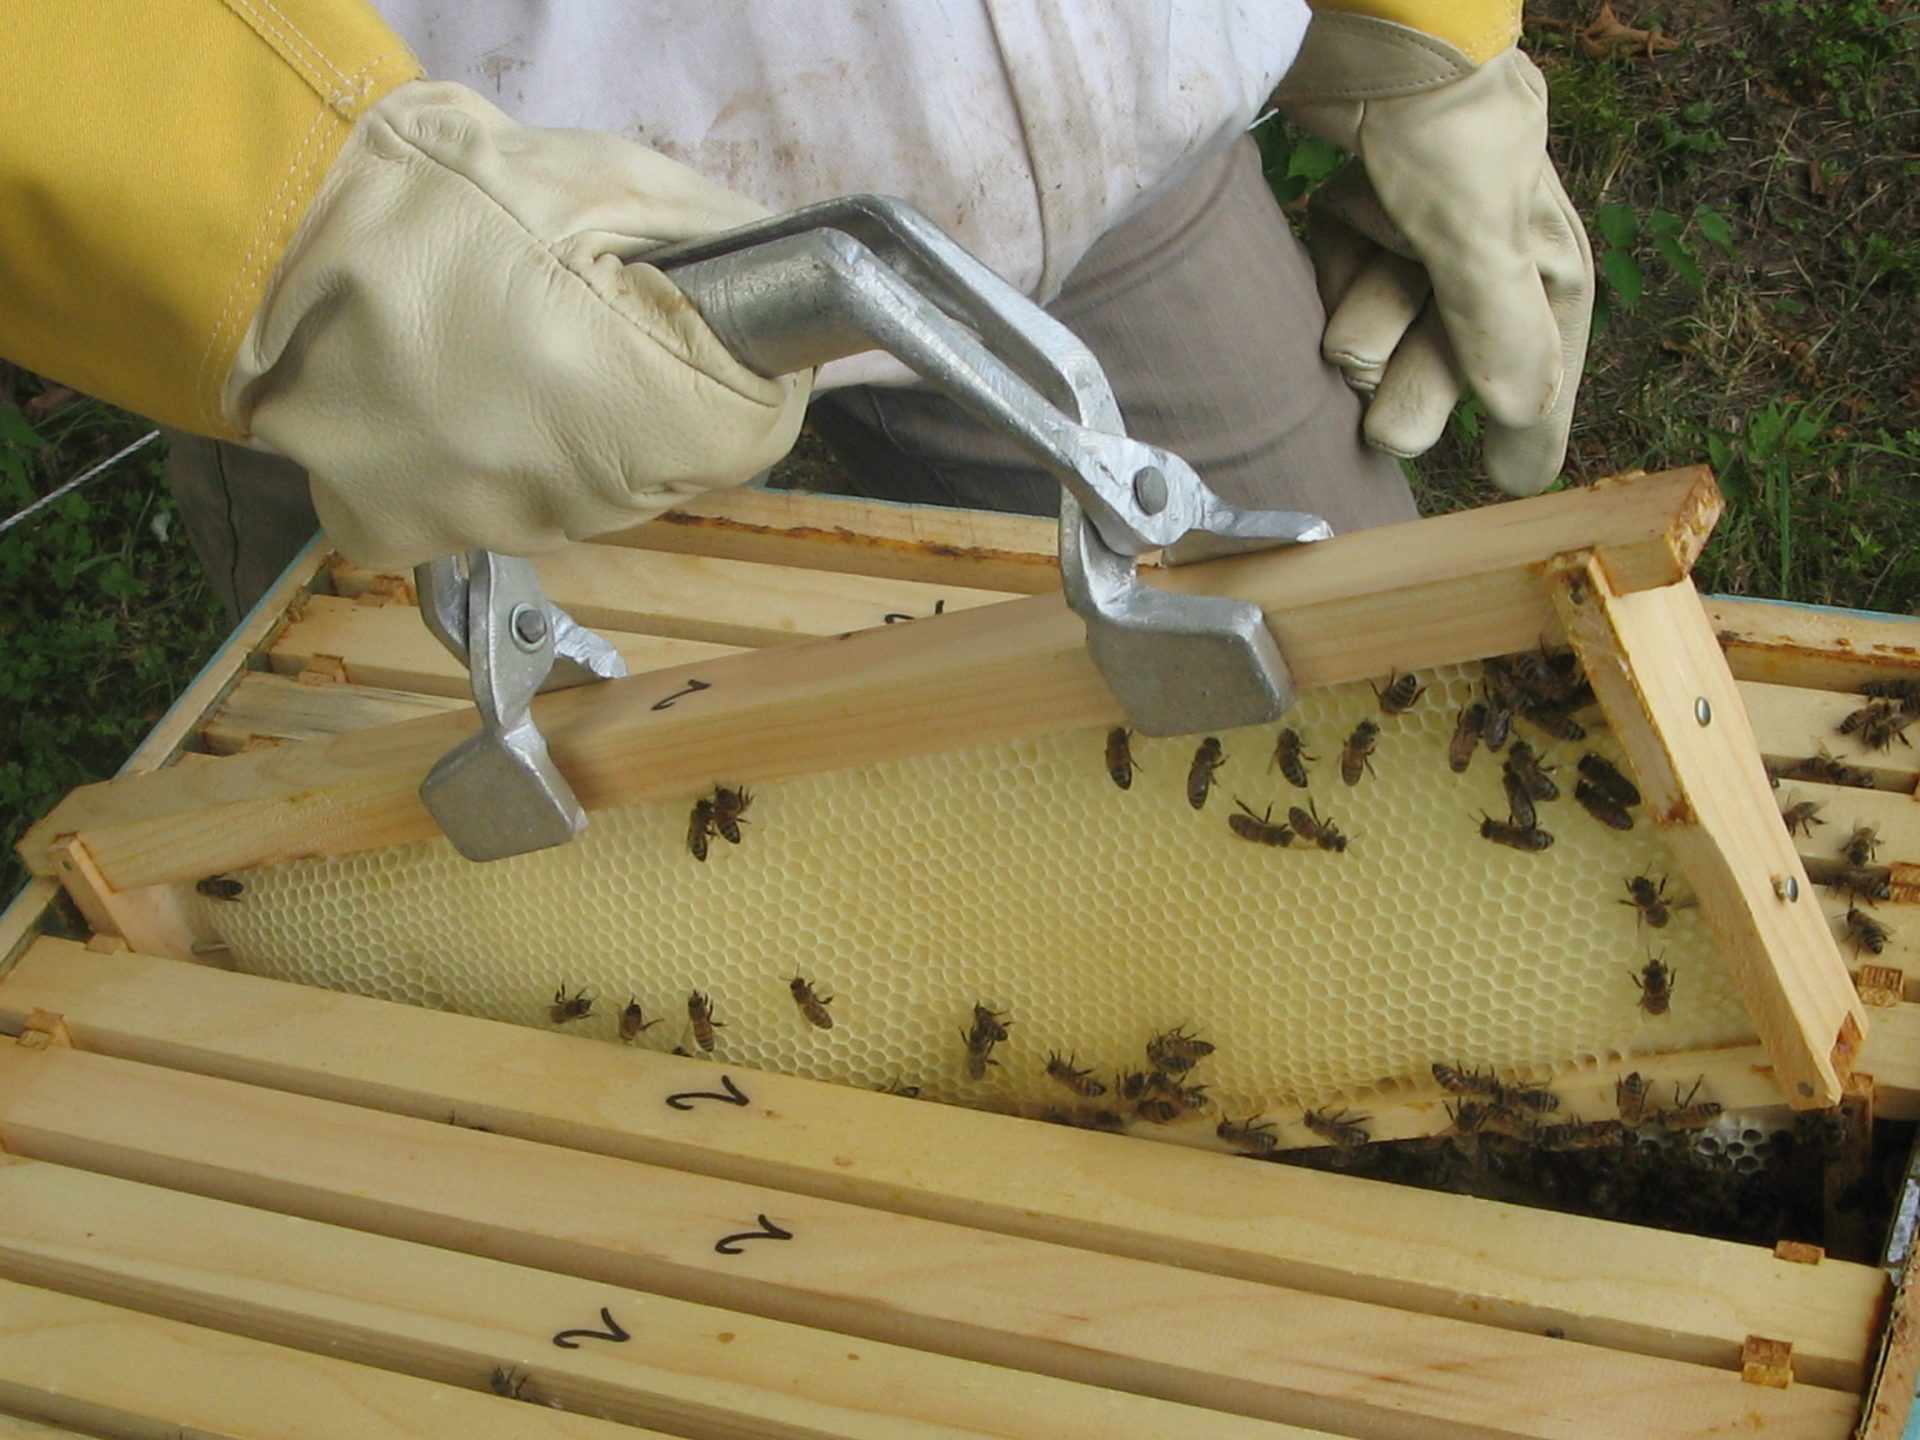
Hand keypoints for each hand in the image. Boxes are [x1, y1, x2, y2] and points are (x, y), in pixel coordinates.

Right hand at [230, 82, 810, 565]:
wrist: (251, 224)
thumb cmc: (432, 193)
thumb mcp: (607, 179)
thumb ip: (724, 250)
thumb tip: (791, 307)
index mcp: (616, 397)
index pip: (759, 432)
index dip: (748, 371)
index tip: (707, 324)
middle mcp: (556, 492)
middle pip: (680, 470)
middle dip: (663, 397)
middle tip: (590, 314)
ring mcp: (481, 526)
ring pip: (597, 495)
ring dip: (581, 430)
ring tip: (509, 341)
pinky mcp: (409, 536)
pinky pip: (507, 507)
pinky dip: (500, 458)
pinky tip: (459, 388)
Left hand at [1278, 17, 1592, 495]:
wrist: (1374, 37)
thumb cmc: (1445, 127)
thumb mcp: (1480, 234)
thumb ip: (1498, 331)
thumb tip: (1521, 421)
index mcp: (1546, 279)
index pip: (1542, 386)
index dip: (1523, 436)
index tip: (1507, 487)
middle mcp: (1485, 278)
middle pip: (1440, 380)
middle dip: (1409, 374)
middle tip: (1386, 393)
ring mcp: (1416, 260)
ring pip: (1378, 341)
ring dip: (1363, 304)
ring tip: (1370, 238)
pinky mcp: (1358, 236)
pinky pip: (1335, 296)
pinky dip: (1332, 269)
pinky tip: (1338, 224)